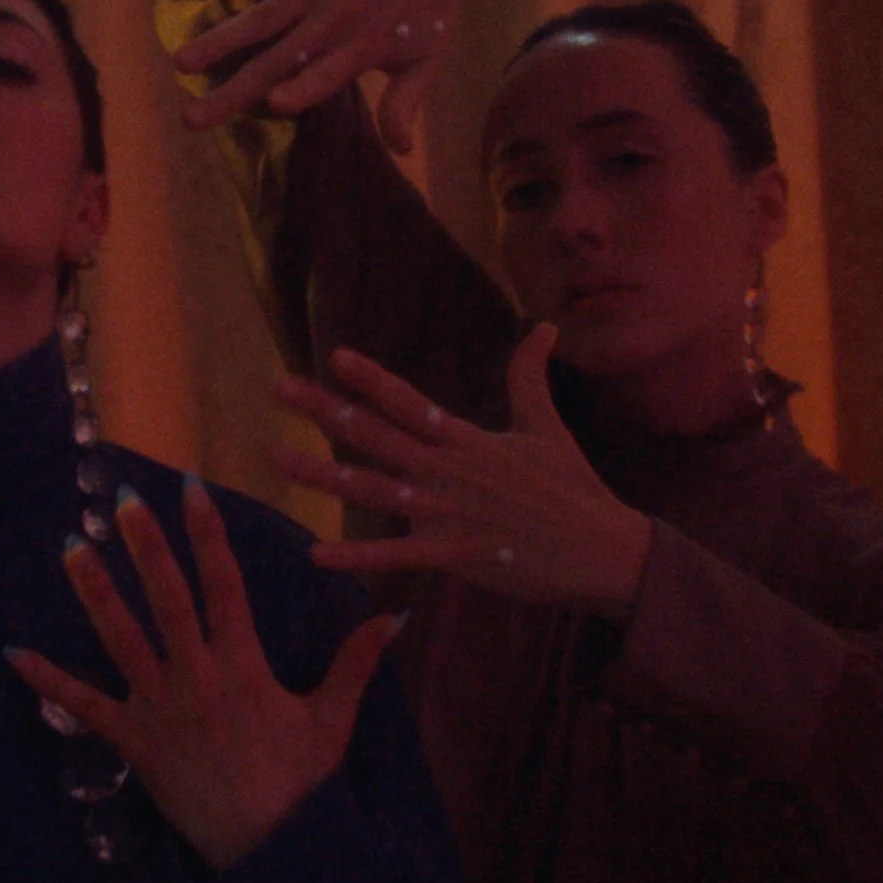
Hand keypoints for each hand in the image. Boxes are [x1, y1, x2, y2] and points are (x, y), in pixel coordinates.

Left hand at [6, 478, 404, 869]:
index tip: (192, 489)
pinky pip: (84, 708)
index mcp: (243, 666)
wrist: (268, 852)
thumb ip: (355, 664)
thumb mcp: (331, 721)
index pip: (225, 585)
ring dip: (94, 593)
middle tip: (121, 500)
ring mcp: (159, 708)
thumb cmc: (298, 785)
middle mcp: (197, 678)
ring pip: (121, 640)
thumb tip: (394, 617)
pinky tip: (14, 654)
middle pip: (168, 600)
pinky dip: (49, 682)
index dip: (208, 534)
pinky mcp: (132, 742)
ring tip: (71, 548)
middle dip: (146, 547)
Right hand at [174, 0, 474, 155]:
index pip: (326, 77)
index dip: (303, 89)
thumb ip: (405, 101)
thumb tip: (403, 150)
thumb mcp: (424, 60)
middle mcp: (334, 21)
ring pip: (262, 18)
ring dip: (220, 38)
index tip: (272, 104)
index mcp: (359, 50)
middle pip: (276, 62)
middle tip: (191, 119)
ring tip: (181, 61)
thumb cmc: (428, 11)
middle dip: (233, 92)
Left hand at [271, 324, 653, 614]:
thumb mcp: (548, 426)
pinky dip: (357, 556)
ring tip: (277, 457)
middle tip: (279, 388)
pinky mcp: (456, 556)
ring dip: (322, 476)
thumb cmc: (574, 489)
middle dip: (325, 410)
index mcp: (468, 441)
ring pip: (373, 490)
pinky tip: (316, 553)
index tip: (333, 356)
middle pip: (377, 435)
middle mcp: (450, 471)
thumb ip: (531, 376)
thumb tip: (544, 325)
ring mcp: (450, 513)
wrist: (605, 550)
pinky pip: (397, 555)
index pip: (410, 402)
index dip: (371, 379)